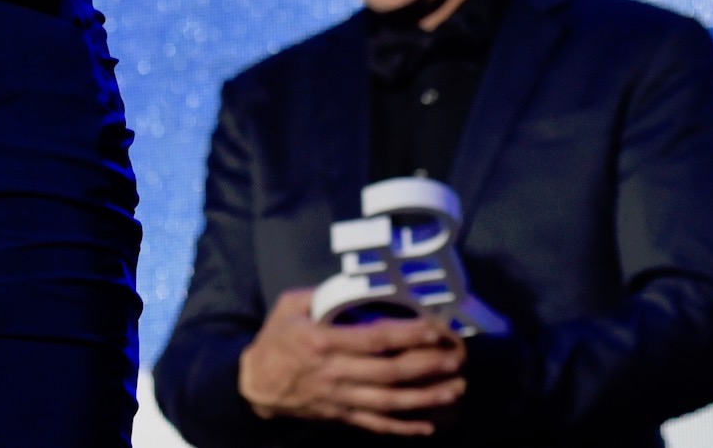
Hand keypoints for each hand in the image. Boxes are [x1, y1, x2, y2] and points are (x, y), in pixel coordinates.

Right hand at [237, 289, 465, 435]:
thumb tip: (356, 284)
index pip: (374, 338)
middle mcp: (336, 373)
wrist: (256, 385)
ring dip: (425, 398)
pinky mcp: (342, 416)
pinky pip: (377, 426)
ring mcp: (341, 399)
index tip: (434, 328)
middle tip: (456, 358)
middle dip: (427, 366)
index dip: (408, 334)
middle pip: (389, 373)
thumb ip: (322, 294)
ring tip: (454, 389)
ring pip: (389, 402)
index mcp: (324, 342)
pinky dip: (403, 429)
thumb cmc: (276, 341)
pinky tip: (429, 426)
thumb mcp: (290, 306)